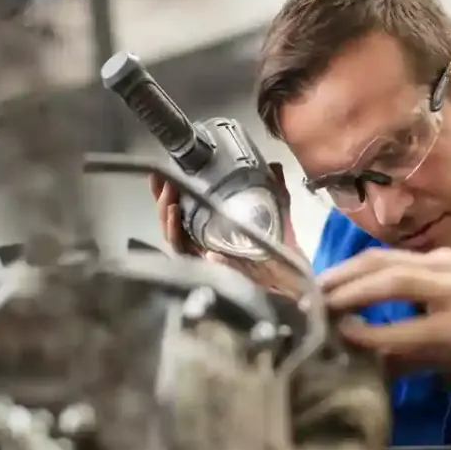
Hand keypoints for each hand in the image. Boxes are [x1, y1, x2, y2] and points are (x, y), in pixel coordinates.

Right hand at [150, 162, 308, 296]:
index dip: (174, 189)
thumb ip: (276, 191)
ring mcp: (201, 256)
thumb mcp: (279, 216)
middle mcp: (204, 242)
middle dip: (162, 196)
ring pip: (172, 232)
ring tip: (168, 190)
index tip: (167, 170)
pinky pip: (181, 250)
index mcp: (217, 228)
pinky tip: (175, 212)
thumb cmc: (282, 254)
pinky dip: (174, 230)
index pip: (188, 206)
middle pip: (172, 218)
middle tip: (159, 177)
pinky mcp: (202, 268)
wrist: (291, 282)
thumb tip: (274, 166)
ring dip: (166, 209)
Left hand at [319, 247, 450, 391]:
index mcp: (443, 265)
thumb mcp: (445, 338)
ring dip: (349, 293)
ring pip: (390, 279)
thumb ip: (405, 343)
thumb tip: (364, 358)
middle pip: (378, 260)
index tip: (311, 289)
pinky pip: (407, 328)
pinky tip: (354, 338)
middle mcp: (447, 267)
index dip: (342, 272)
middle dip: (337, 277)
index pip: (381, 259)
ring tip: (320, 307)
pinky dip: (376, 333)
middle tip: (304, 296)